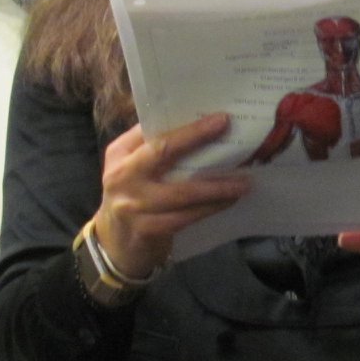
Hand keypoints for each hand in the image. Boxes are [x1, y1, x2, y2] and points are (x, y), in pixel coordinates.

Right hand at [93, 113, 248, 281]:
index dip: (187, 126)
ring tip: (243, 182)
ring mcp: (133, 205)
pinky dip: (210, 208)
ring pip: (182, 193)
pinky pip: (185, 217)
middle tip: (231, 135)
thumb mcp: (134, 167)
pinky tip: (229, 201)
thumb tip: (199, 123)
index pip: (153, 131)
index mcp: (120, 153)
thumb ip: (155, 147)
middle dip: (197, 139)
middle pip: (162, 153)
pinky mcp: (147, 230)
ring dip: (216, 187)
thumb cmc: (134, 194)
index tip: (220, 118)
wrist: (116, 242)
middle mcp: (123, 176)